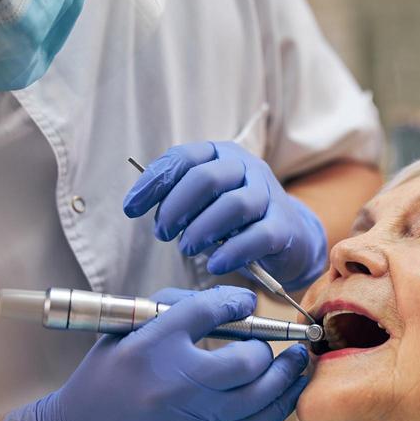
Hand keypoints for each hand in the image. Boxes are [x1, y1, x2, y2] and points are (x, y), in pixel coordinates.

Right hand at [0, 286, 309, 420]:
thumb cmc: (102, 382)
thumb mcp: (122, 334)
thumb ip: (171, 310)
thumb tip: (224, 302)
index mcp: (150, 346)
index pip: (208, 310)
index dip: (235, 301)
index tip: (245, 302)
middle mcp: (175, 381)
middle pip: (246, 358)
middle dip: (265, 348)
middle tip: (268, 343)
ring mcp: (194, 416)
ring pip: (261, 394)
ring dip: (286, 374)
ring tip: (297, 360)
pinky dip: (280, 403)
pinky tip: (289, 390)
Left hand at [123, 141, 327, 290]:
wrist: (288, 238)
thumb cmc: (235, 220)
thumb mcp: (204, 202)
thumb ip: (177, 198)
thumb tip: (137, 204)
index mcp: (222, 155)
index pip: (183, 158)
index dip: (154, 182)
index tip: (130, 209)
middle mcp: (248, 168)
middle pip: (208, 178)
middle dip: (176, 207)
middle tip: (162, 233)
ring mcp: (269, 196)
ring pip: (234, 205)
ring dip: (202, 229)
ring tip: (186, 248)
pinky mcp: (283, 227)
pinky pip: (257, 236)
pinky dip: (231, 252)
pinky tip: (215, 265)